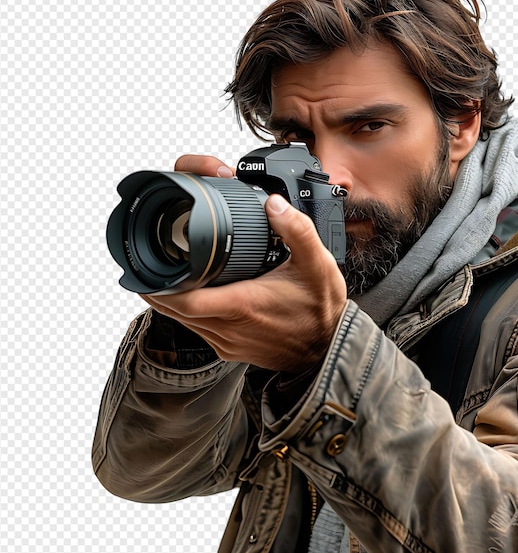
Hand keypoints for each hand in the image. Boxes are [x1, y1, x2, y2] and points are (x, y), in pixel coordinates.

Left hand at [140, 155, 347, 372]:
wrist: (330, 350)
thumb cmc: (322, 312)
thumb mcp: (317, 265)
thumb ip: (296, 231)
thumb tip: (273, 205)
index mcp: (243, 306)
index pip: (185, 301)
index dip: (160, 286)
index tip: (148, 270)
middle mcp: (230, 329)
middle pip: (175, 312)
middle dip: (158, 290)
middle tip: (150, 267)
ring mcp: (229, 343)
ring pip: (185, 324)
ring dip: (172, 303)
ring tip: (167, 278)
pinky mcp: (232, 351)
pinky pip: (200, 332)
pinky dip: (189, 315)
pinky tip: (195, 299)